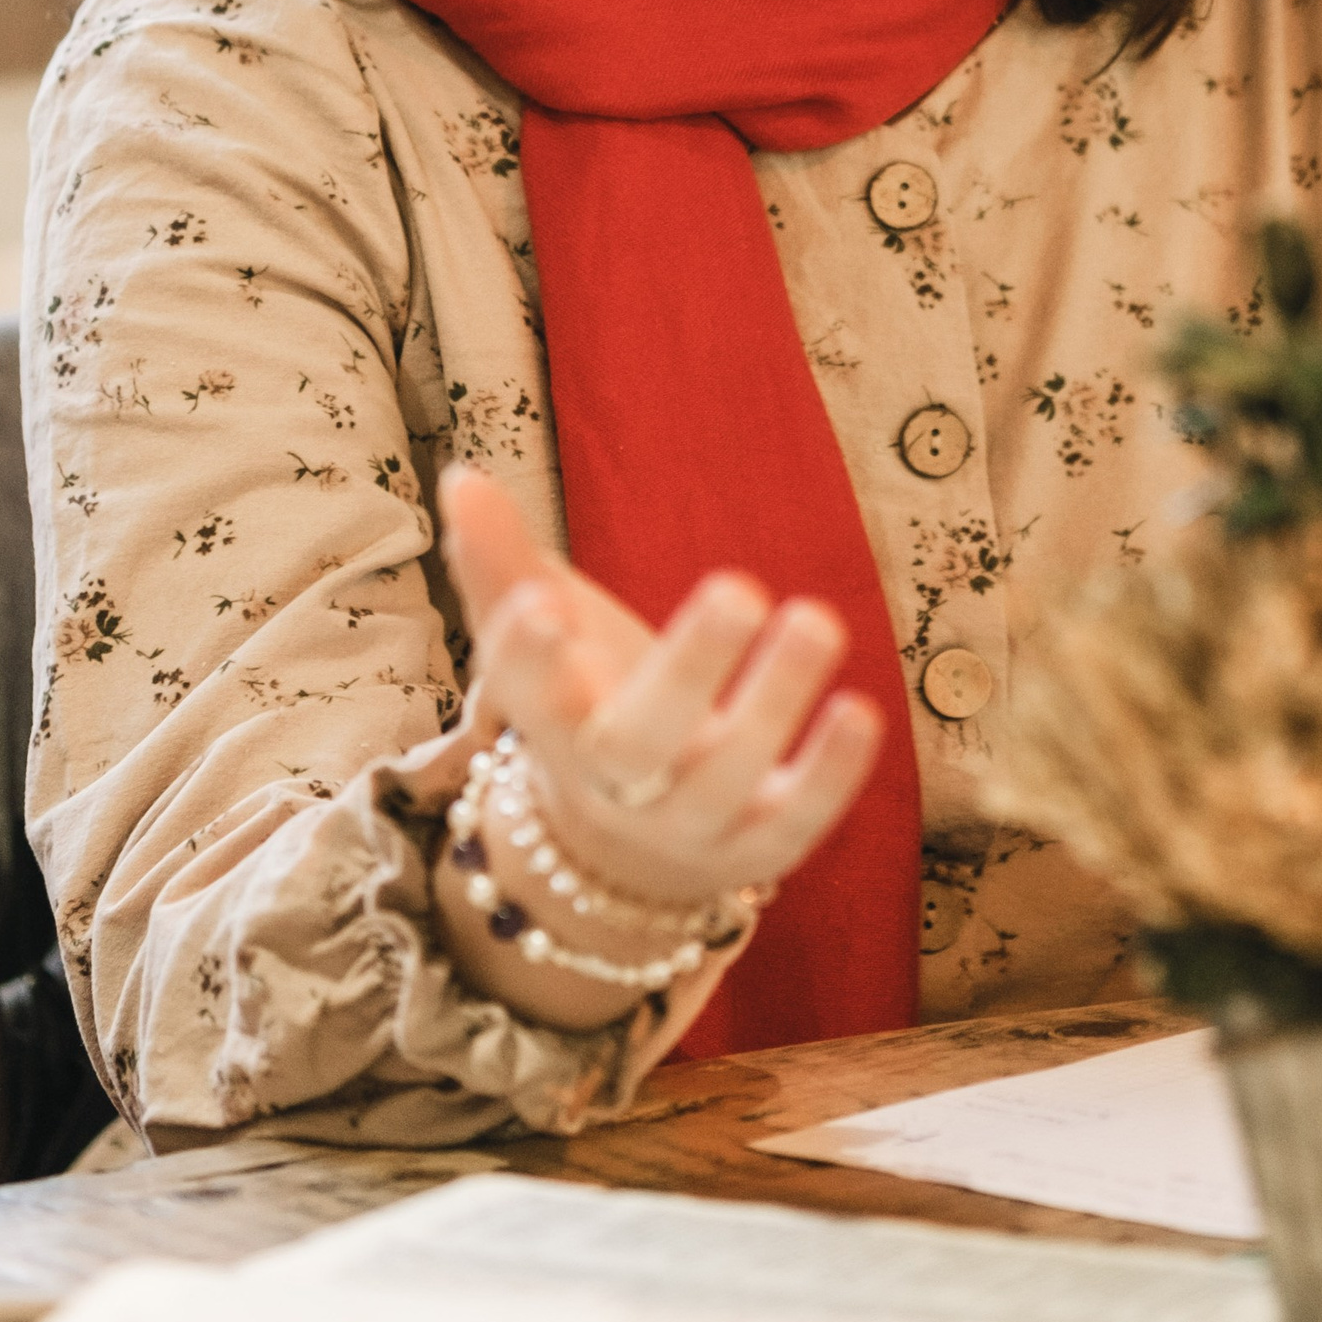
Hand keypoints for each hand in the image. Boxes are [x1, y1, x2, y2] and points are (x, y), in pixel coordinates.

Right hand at [425, 468, 883, 1024]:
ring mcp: (687, 822)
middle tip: (737, 588)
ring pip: (724, 778)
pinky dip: (828, 775)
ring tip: (815, 620)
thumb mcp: (539, 636)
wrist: (622, 848)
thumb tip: (460, 474)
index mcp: (552, 722)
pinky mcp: (758, 845)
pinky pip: (793, 821)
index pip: (527, 692)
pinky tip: (860, 711)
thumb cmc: (583, 702)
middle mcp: (615, 783)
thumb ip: (501, 561)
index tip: (540, 604)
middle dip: (687, 669)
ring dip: (773, 702)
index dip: (525, 654)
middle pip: (636, 743)